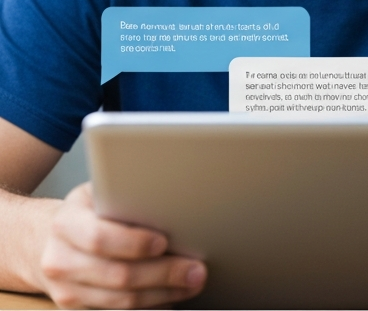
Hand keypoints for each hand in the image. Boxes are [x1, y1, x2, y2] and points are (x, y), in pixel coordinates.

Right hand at [38, 183, 205, 308]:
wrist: (45, 241)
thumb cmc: (86, 214)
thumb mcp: (98, 194)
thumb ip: (125, 197)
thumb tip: (172, 202)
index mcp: (66, 223)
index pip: (99, 238)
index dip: (134, 243)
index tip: (165, 242)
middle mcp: (59, 260)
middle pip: (118, 275)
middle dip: (164, 274)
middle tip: (196, 270)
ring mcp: (65, 289)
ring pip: (121, 301)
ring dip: (163, 294)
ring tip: (192, 283)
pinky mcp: (74, 309)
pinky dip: (150, 307)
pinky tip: (170, 297)